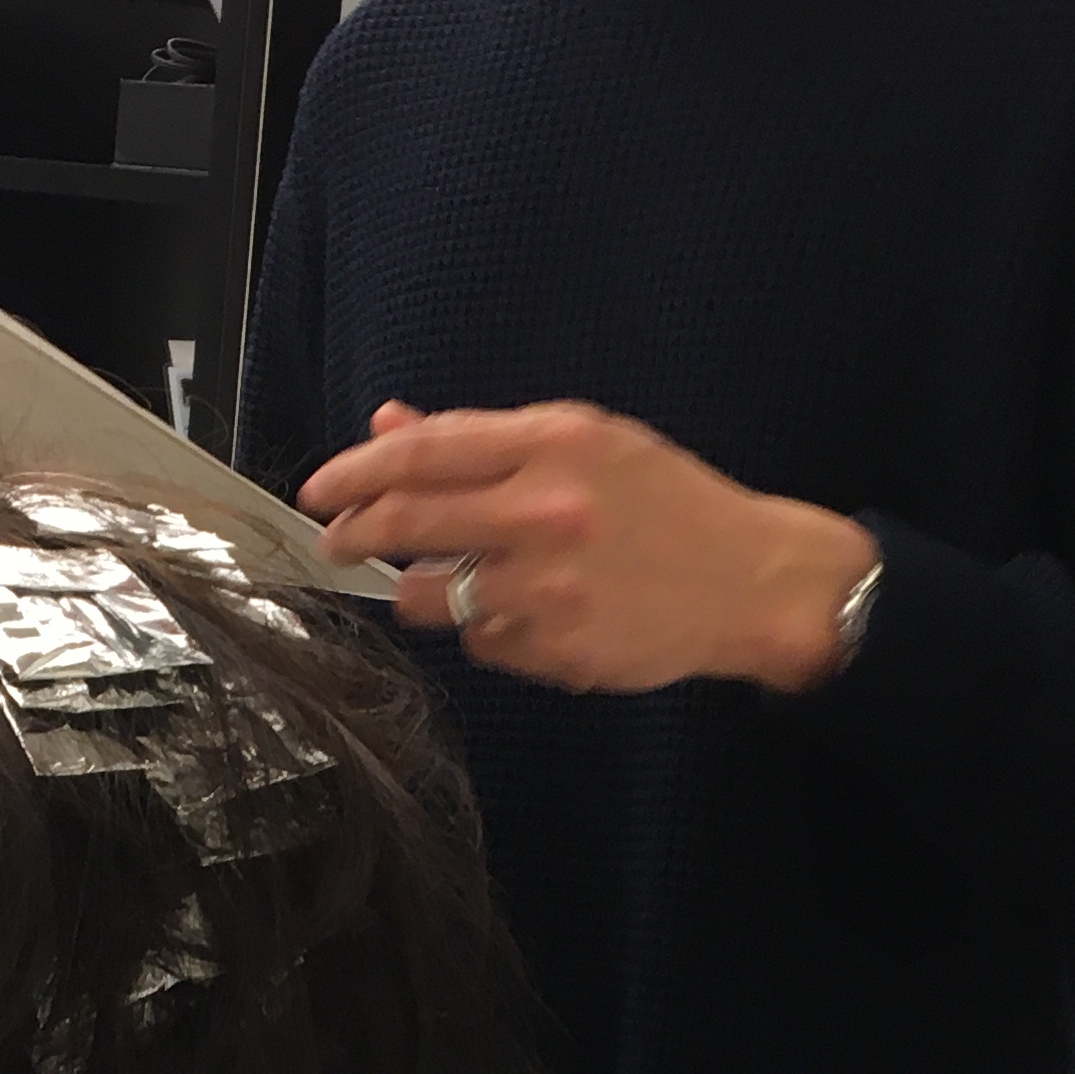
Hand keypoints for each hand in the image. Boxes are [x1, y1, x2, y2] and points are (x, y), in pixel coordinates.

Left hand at [301, 398, 871, 692]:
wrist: (752, 580)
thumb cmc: (670, 506)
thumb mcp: (587, 442)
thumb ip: (485, 438)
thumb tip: (390, 426)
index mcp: (556, 443)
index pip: (422, 453)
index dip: (354, 471)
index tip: (321, 488)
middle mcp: (548, 511)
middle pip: (407, 521)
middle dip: (354, 533)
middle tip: (336, 539)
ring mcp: (551, 586)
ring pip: (432, 594)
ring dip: (421, 588)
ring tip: (453, 579)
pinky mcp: (558, 647)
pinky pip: (483, 640)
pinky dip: (489, 628)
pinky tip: (533, 612)